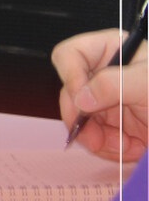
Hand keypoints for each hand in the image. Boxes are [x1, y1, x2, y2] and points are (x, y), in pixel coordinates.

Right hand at [52, 29, 147, 161]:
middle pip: (71, 92)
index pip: (71, 54)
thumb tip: (81, 97)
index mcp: (114, 51)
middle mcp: (108, 76)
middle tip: (92, 135)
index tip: (83, 100)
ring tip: (122, 146)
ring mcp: (111, 103)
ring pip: (80, 120)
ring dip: (97, 138)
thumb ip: (114, 84)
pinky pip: (95, 138)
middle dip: (83, 117)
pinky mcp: (117, 127)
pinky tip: (130, 149)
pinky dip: (108, 148)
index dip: (70, 76)